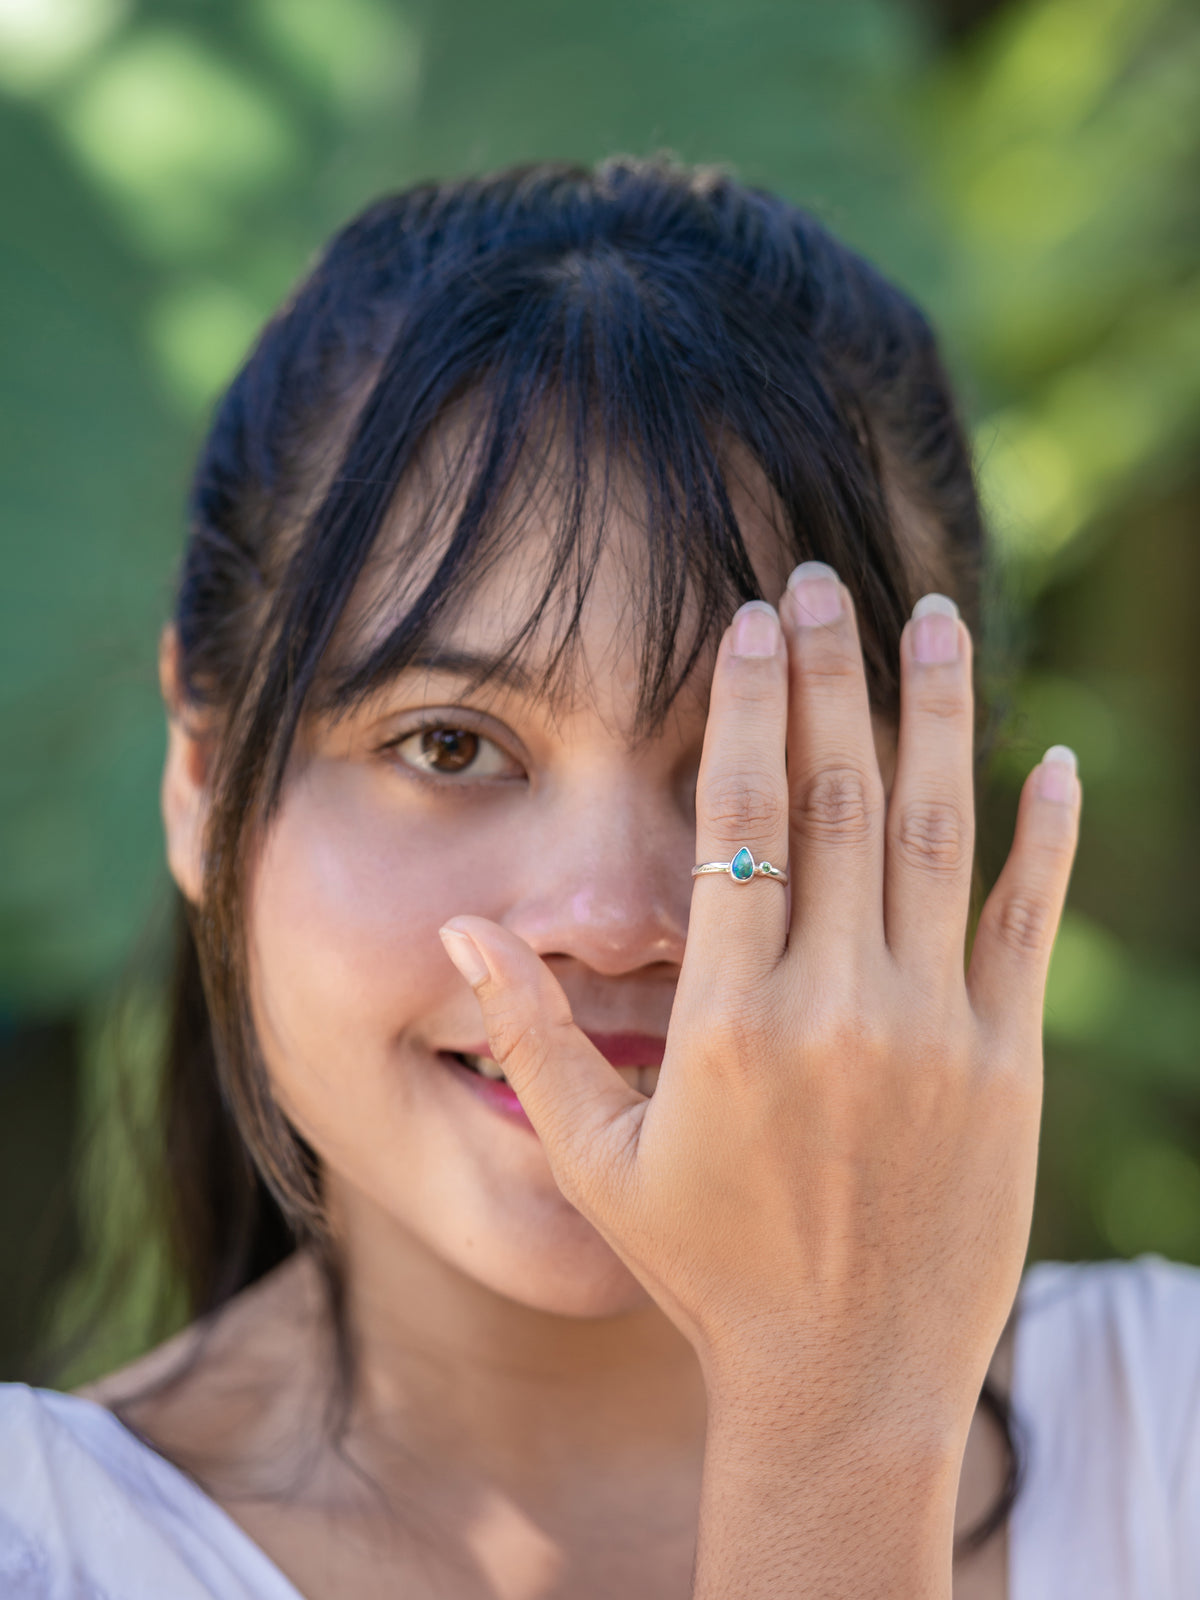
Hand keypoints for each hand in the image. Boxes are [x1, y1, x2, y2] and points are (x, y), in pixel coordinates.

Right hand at [439, 564, 1078, 1438]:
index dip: (744, 708)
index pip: (738, 822)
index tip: (751, 622)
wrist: (845, 1381)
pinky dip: (1047, 838)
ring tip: (937, 617)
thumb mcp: (596, 1160)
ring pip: (939, 836)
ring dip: (936, 716)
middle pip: (835, 799)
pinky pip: (1031, 926)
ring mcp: (933, 1030)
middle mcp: (836, 1007)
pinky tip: (1054, 761)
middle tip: (823, 581)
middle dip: (829, 675)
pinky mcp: (1006, 1064)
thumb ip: (531, 1033)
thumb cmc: (709, 1269)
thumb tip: (462, 922)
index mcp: (729, 1020)